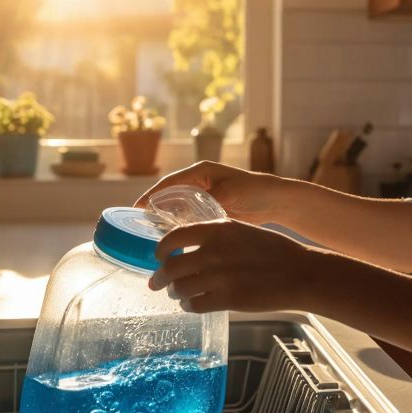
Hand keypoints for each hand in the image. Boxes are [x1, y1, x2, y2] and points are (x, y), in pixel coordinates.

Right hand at [134, 161, 286, 224]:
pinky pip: (189, 218)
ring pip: (178, 208)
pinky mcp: (210, 210)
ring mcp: (204, 197)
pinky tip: (174, 240)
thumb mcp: (228, 195)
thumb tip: (184, 218)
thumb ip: (206, 204)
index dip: (150, 195)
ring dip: (166, 220)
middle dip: (154, 209)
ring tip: (151, 235)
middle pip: (169, 196)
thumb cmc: (254, 191)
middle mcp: (199, 182)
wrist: (275, 201)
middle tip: (139, 226)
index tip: (136, 208)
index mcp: (200, 172)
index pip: (168, 183)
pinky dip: (180, 227)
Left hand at [148, 219, 327, 312]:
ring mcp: (218, 277)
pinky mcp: (226, 299)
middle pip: (171, 267)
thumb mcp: (243, 231)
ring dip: (175, 293)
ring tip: (179, 295)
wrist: (300, 273)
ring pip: (180, 288)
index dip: (161, 250)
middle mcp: (213, 251)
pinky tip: (193, 304)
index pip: (174, 238)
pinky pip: (194, 305)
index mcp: (217, 229)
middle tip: (156, 283)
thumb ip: (217, 237)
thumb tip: (193, 248)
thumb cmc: (276, 251)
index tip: (159, 256)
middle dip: (160, 278)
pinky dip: (189, 306)